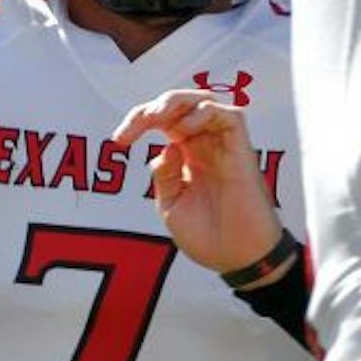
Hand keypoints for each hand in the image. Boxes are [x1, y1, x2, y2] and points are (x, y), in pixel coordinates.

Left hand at [111, 89, 283, 275]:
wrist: (237, 259)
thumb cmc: (210, 238)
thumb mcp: (172, 206)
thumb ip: (165, 176)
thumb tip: (163, 149)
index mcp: (188, 157)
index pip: (163, 122)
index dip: (138, 121)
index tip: (118, 141)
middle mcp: (207, 146)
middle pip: (182, 105)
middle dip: (153, 106)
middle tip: (137, 124)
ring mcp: (225, 147)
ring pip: (205, 101)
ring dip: (176, 102)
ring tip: (156, 117)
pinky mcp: (243, 151)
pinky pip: (230, 115)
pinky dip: (204, 113)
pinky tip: (184, 131)